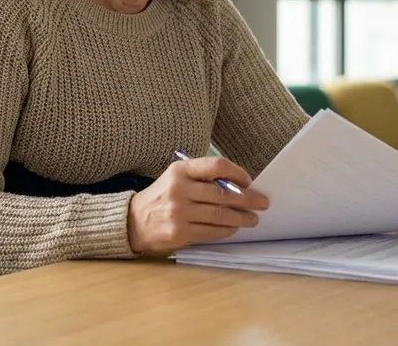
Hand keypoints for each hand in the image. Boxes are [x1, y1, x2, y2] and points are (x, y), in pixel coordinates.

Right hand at [127, 157, 268, 252]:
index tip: (248, 181)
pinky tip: (234, 228)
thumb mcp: (177, 177)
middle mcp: (179, 189)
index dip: (237, 173)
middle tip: (263, 202)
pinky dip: (227, 230)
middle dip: (248, 199)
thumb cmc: (163, 196)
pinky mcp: (180, 232)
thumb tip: (238, 185)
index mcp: (180, 170)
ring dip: (241, 217)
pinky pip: (212, 231)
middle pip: (223, 193)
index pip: (216, 166)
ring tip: (253, 218)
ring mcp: (179, 212)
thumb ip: (203, 177)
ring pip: (220, 215)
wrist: (134, 221)